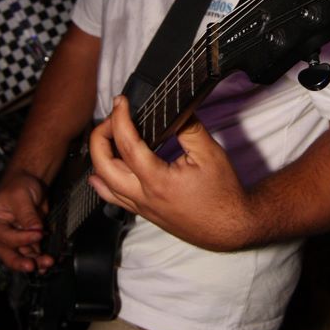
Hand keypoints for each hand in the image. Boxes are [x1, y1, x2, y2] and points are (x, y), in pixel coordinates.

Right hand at [0, 172, 53, 272]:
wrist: (28, 182)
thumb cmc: (18, 186)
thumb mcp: (21, 196)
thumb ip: (28, 215)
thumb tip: (36, 230)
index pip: (5, 237)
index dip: (22, 238)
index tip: (38, 233)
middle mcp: (1, 236)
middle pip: (8, 255)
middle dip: (22, 262)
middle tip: (33, 266)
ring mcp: (14, 239)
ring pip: (22, 256)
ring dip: (35, 262)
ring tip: (48, 262)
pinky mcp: (27, 240)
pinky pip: (32, 253)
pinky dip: (40, 258)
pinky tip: (47, 263)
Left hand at [88, 96, 252, 250]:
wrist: (230, 227)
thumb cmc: (222, 194)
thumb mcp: (210, 153)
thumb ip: (189, 128)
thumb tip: (174, 109)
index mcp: (158, 180)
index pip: (127, 144)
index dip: (120, 118)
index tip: (121, 102)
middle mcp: (144, 196)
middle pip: (103, 165)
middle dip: (100, 136)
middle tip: (113, 118)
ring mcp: (142, 207)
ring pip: (103, 183)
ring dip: (100, 156)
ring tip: (109, 136)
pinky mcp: (145, 213)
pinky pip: (113, 198)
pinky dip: (103, 180)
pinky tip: (100, 171)